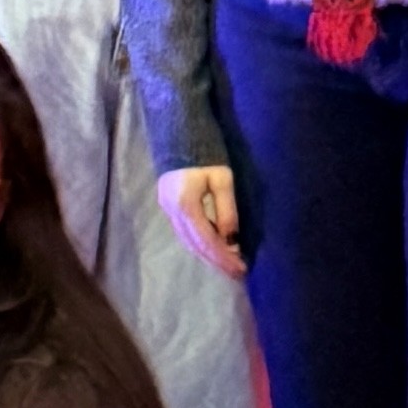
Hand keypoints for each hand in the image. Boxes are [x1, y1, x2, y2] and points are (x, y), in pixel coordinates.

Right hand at [157, 163, 245, 278]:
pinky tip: (214, 247)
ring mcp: (167, 210)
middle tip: (237, 273)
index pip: (206, 240)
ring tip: (228, 264)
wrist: (179, 134)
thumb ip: (226, 210)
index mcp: (185, 205)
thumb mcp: (222, 180)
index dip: (224, 257)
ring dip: (208, 255)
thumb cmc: (206, 154)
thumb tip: (232, 240)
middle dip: (216, 261)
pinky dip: (200, 244)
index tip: (241, 268)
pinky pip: (184, 233)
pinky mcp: (168, 207)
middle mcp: (172, 212)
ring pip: (188, 241)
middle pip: (195, 245)